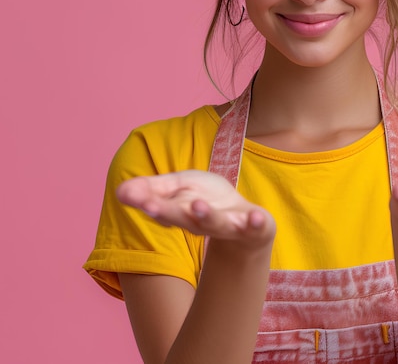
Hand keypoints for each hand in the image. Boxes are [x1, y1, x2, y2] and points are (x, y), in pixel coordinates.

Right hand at [117, 170, 275, 246]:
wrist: (246, 223)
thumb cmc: (208, 202)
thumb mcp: (179, 189)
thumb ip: (152, 190)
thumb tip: (121, 191)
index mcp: (183, 213)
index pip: (164, 209)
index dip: (150, 204)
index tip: (134, 198)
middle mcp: (204, 223)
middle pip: (185, 218)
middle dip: (169, 211)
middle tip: (151, 206)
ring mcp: (231, 226)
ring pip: (217, 224)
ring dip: (207, 216)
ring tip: (198, 205)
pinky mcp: (255, 227)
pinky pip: (257, 227)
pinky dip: (257, 224)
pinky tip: (257, 217)